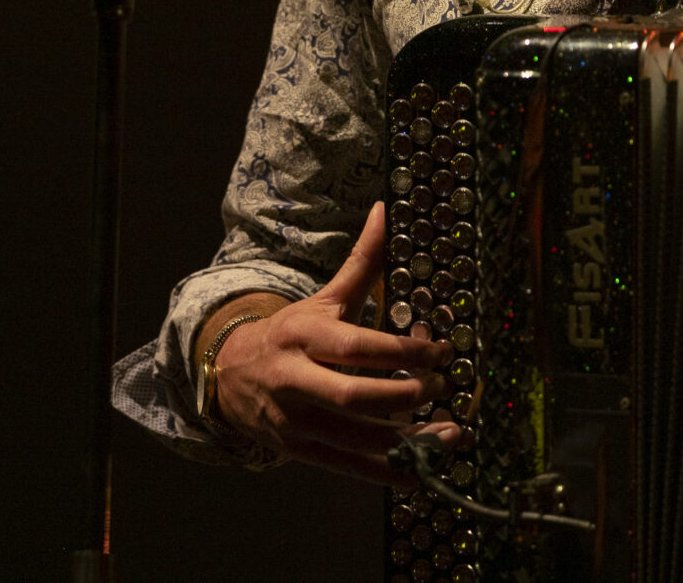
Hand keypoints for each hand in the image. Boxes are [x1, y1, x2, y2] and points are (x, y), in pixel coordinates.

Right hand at [208, 202, 457, 483]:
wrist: (230, 374)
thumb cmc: (291, 333)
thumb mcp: (321, 299)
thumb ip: (361, 263)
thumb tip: (387, 211)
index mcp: (304, 335)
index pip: (357, 347)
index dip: (403, 354)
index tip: (440, 352)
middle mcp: (295, 379)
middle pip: (354, 396)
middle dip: (406, 396)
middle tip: (443, 388)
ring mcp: (295, 420)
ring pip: (356, 438)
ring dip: (410, 440)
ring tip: (452, 432)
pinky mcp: (299, 451)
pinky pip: (349, 467)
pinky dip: (388, 472)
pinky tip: (422, 469)